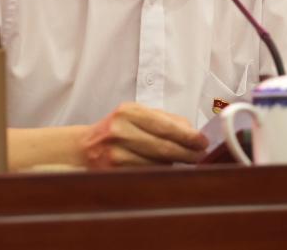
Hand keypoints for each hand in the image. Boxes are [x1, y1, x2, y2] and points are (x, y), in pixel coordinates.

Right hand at [80, 102, 208, 167]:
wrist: (83, 148)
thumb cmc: (116, 130)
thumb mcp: (135, 115)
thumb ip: (164, 119)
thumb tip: (192, 131)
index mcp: (127, 112)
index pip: (164, 126)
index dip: (187, 136)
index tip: (203, 142)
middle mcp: (119, 131)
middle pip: (163, 147)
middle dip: (187, 153)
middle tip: (200, 156)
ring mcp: (114, 154)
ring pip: (156, 164)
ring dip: (174, 164)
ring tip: (185, 162)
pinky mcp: (113, 173)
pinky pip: (146, 174)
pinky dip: (160, 173)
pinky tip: (166, 170)